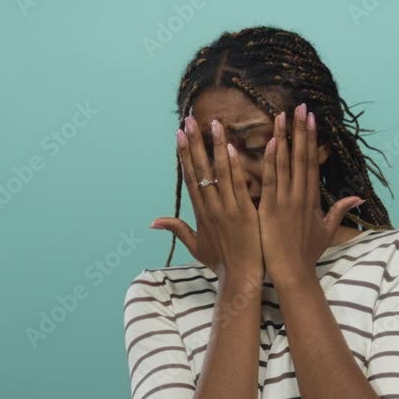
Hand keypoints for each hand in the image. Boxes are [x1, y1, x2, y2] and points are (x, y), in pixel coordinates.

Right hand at [151, 116, 263, 280]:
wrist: (240, 278)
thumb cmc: (220, 263)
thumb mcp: (195, 246)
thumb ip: (177, 229)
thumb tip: (153, 222)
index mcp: (200, 213)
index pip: (190, 177)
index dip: (184, 154)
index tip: (179, 134)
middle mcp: (211, 208)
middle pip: (200, 170)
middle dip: (194, 143)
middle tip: (189, 120)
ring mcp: (228, 209)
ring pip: (220, 173)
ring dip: (215, 147)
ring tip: (214, 124)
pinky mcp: (245, 214)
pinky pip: (239, 186)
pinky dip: (235, 167)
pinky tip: (231, 149)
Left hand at [258, 103, 363, 284]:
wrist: (294, 272)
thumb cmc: (306, 253)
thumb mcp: (327, 230)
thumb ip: (340, 210)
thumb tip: (358, 197)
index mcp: (311, 198)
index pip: (312, 162)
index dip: (311, 139)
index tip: (310, 118)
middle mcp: (301, 195)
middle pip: (302, 156)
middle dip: (301, 130)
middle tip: (300, 106)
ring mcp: (287, 201)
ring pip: (286, 163)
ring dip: (285, 138)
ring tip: (282, 115)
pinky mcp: (273, 209)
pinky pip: (272, 180)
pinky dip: (272, 161)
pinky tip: (272, 142)